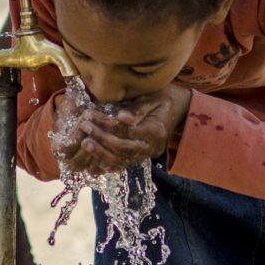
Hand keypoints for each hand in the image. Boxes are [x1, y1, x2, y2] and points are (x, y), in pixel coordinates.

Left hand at [56, 85, 191, 173]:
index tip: (89, 115)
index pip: (127, 131)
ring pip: (121, 160)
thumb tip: (121, 117)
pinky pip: (122, 165)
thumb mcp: (153, 98)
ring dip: (101, 154)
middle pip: (123, 148)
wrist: (180, 109)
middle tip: (84, 128)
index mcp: (156, 131)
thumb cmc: (165, 98)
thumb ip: (138, 109)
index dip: (107, 125)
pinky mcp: (140, 158)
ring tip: (85, 143)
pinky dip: (107, 166)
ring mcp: (146, 155)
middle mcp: (151, 147)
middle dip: (101, 139)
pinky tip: (92, 165)